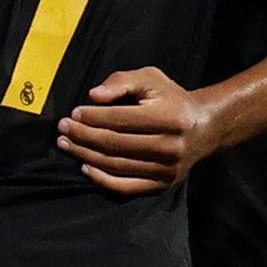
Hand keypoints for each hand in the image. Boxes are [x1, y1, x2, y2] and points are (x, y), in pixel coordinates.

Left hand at [56, 67, 225, 194]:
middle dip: (83, 136)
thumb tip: (93, 96)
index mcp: (168, 117)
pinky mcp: (162, 184)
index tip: (73, 113)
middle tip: (62, 129)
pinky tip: (85, 167)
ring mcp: (166, 169)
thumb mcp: (151, 79)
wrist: (204, 128)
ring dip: (85, 156)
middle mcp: (169, 146)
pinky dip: (102, 179)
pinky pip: (126, 187)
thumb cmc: (171, 99)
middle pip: (114, 143)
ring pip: (116, 165)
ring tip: (67, 145)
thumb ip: (122, 81)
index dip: (92, 117)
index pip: (120, 119)